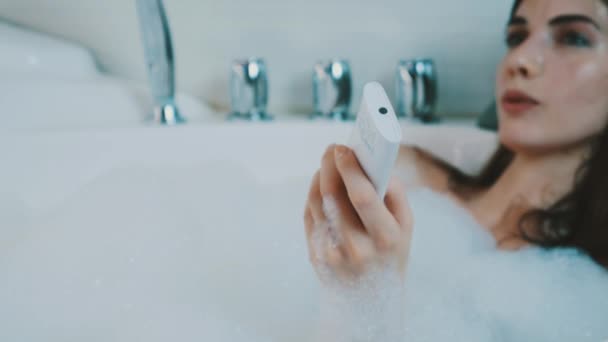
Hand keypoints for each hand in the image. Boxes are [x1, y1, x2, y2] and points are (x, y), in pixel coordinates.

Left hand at [303, 144, 413, 286]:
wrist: (369, 304)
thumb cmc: (391, 257)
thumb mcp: (406, 229)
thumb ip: (395, 195)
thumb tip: (374, 164)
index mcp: (385, 239)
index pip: (362, 197)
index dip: (350, 169)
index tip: (344, 148)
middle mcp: (356, 248)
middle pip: (334, 196)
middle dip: (331, 166)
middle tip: (333, 149)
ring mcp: (332, 254)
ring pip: (317, 203)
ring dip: (320, 177)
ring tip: (328, 164)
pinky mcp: (315, 256)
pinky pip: (310, 216)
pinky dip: (314, 195)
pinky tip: (322, 185)